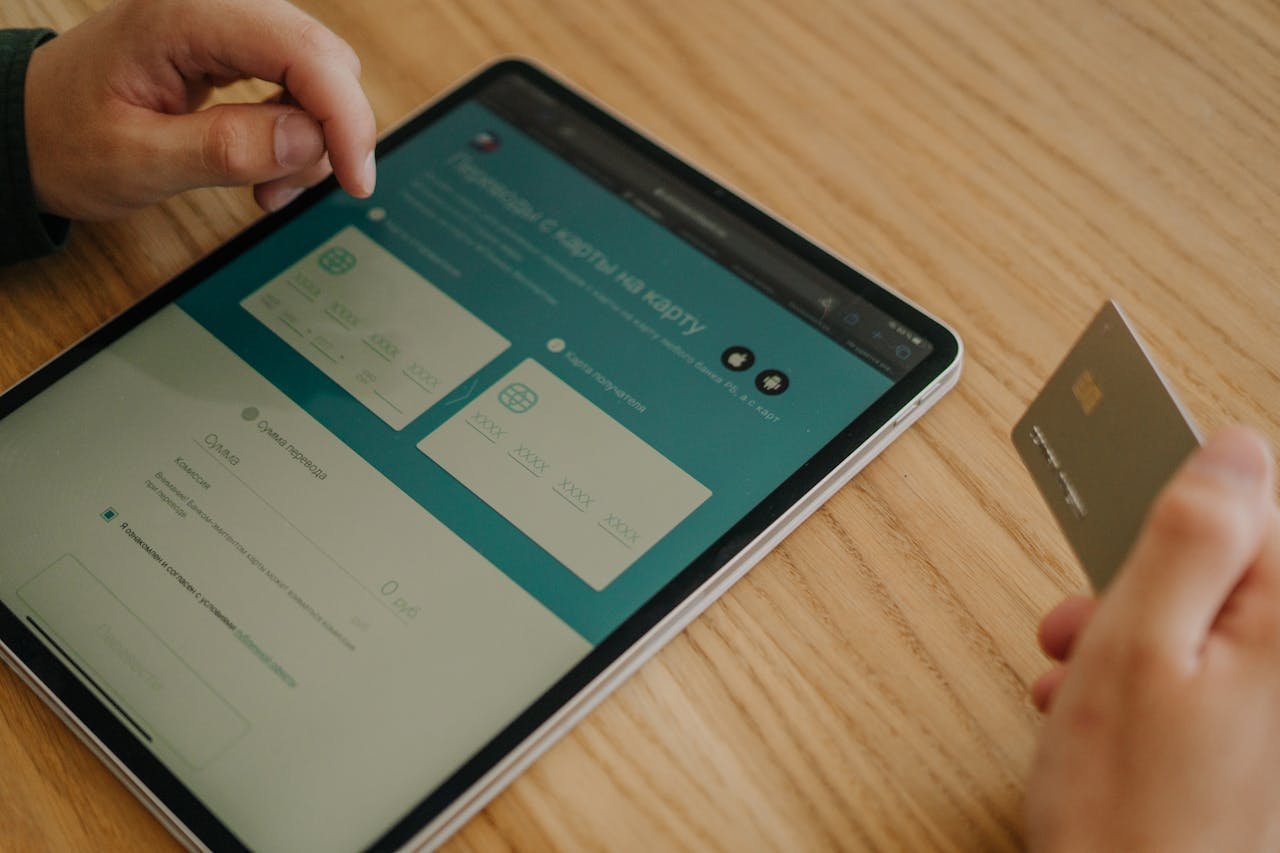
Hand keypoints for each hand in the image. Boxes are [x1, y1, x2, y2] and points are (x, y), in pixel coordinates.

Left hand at [23, 0, 376, 218]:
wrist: (29, 130)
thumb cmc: (64, 138)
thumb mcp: (136, 159)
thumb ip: (225, 148)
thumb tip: (308, 140)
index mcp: (184, 16)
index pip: (301, 49)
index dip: (344, 116)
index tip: (355, 178)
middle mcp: (215, 8)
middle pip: (324, 58)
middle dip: (331, 132)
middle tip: (294, 190)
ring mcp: (228, 26)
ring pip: (320, 75)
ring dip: (313, 141)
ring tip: (266, 187)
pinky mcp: (235, 50)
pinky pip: (298, 85)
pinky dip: (298, 135)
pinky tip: (267, 169)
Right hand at [1026, 427, 1279, 850]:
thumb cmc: (1130, 812)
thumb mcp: (1134, 648)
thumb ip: (1189, 539)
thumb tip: (1230, 451)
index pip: (1258, 499)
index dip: (1179, 502)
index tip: (1124, 518)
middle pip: (1231, 564)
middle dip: (1148, 576)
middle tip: (1088, 613)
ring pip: (1209, 618)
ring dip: (1135, 628)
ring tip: (1080, 669)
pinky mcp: (1262, 739)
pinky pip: (1209, 670)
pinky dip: (1150, 674)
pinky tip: (1103, 707)